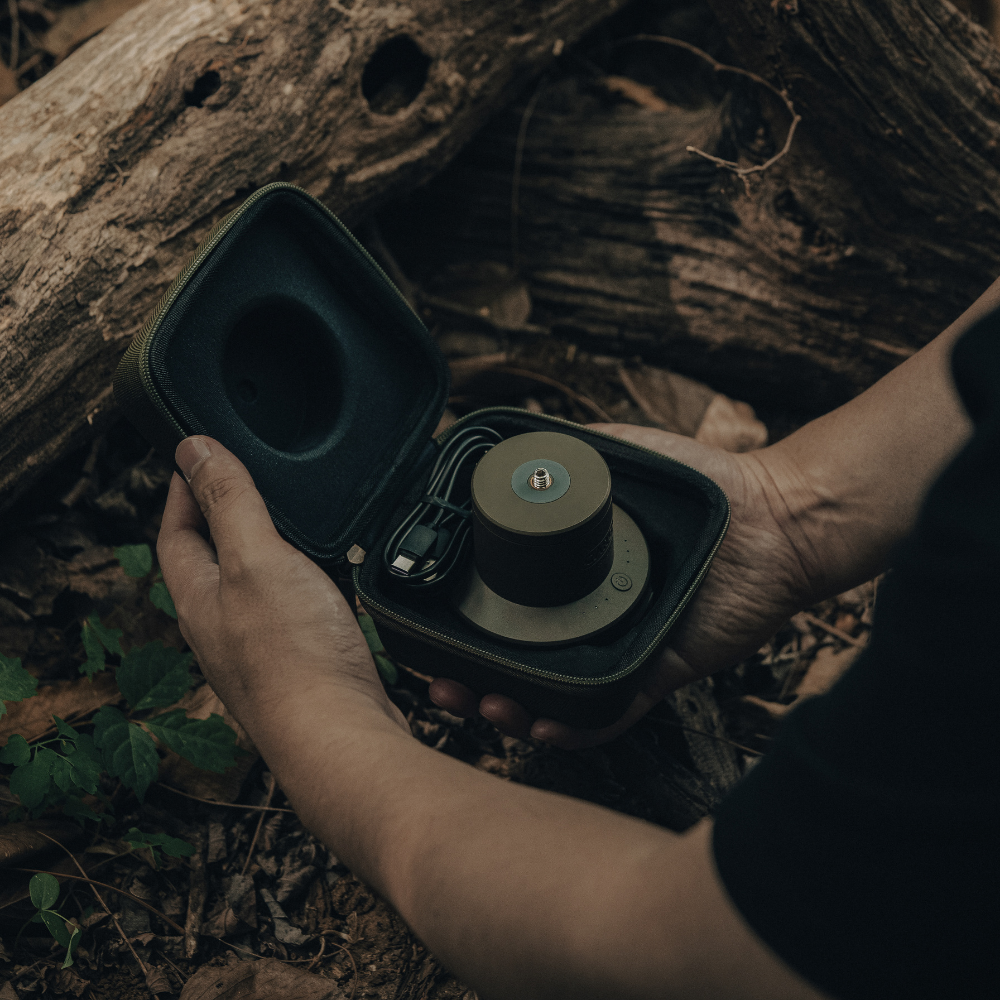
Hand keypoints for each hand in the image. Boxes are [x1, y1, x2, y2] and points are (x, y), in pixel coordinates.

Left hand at [157, 436, 406, 737]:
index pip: (175, 532)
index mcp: (199, 598)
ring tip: (286, 522)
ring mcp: (260, 648)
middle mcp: (222, 626)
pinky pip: (290, 609)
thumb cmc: (294, 657)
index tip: (196, 455)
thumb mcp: (256, 558)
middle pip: (210, 561)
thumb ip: (228, 501)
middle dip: (220, 519)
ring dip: (264, 551)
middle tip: (239, 482)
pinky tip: (327, 579)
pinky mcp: (300, 662)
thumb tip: (194, 448)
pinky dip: (302, 582)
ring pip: (253, 586)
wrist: (339, 734)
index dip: (184, 490)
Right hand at [431, 423, 819, 747]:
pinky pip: (612, 712)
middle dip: (473, 686)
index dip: (465, 636)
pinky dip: (575, 725)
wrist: (770, 514)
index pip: (508, 620)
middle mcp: (591, 624)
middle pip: (520, 670)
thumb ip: (564, 457)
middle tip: (442, 686)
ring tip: (480, 703)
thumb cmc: (698, 485)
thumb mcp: (616, 457)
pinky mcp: (658, 673)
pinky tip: (540, 721)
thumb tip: (504, 448)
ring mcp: (623, 654)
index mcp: (574, 583)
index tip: (431, 638)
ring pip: (555, 702)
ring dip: (512, 712)